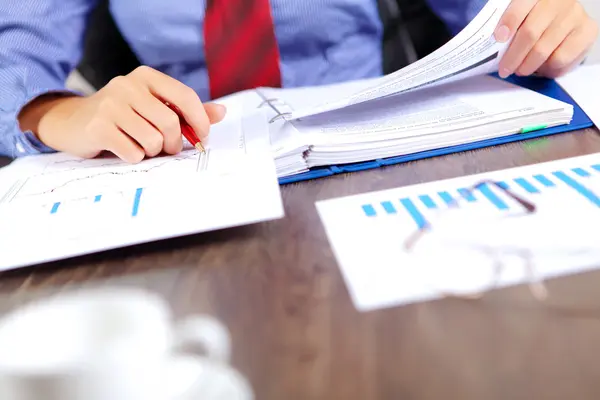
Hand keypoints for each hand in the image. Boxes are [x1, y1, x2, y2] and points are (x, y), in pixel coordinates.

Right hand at [23, 66, 225, 162]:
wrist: (72, 122)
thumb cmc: (122, 116)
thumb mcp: (153, 106)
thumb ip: (186, 110)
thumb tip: (222, 112)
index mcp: (146, 77)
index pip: (185, 97)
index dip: (200, 121)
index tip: (202, 138)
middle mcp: (127, 86)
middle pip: (170, 124)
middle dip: (173, 143)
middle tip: (167, 148)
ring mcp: (110, 105)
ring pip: (153, 141)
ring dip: (152, 152)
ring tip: (141, 146)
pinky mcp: (98, 127)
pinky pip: (134, 153)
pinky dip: (135, 158)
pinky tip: (123, 149)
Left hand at [495, 0, 597, 78]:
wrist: (567, 20)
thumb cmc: (537, 20)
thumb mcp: (523, 16)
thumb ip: (511, 25)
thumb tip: (494, 44)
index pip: (520, 6)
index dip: (508, 22)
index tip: (498, 38)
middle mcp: (558, 1)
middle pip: (530, 33)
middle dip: (513, 56)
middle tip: (505, 69)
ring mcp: (574, 15)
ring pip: (544, 50)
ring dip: (527, 66)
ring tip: (521, 70)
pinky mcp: (587, 31)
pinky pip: (561, 58)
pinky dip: (547, 68)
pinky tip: (543, 67)